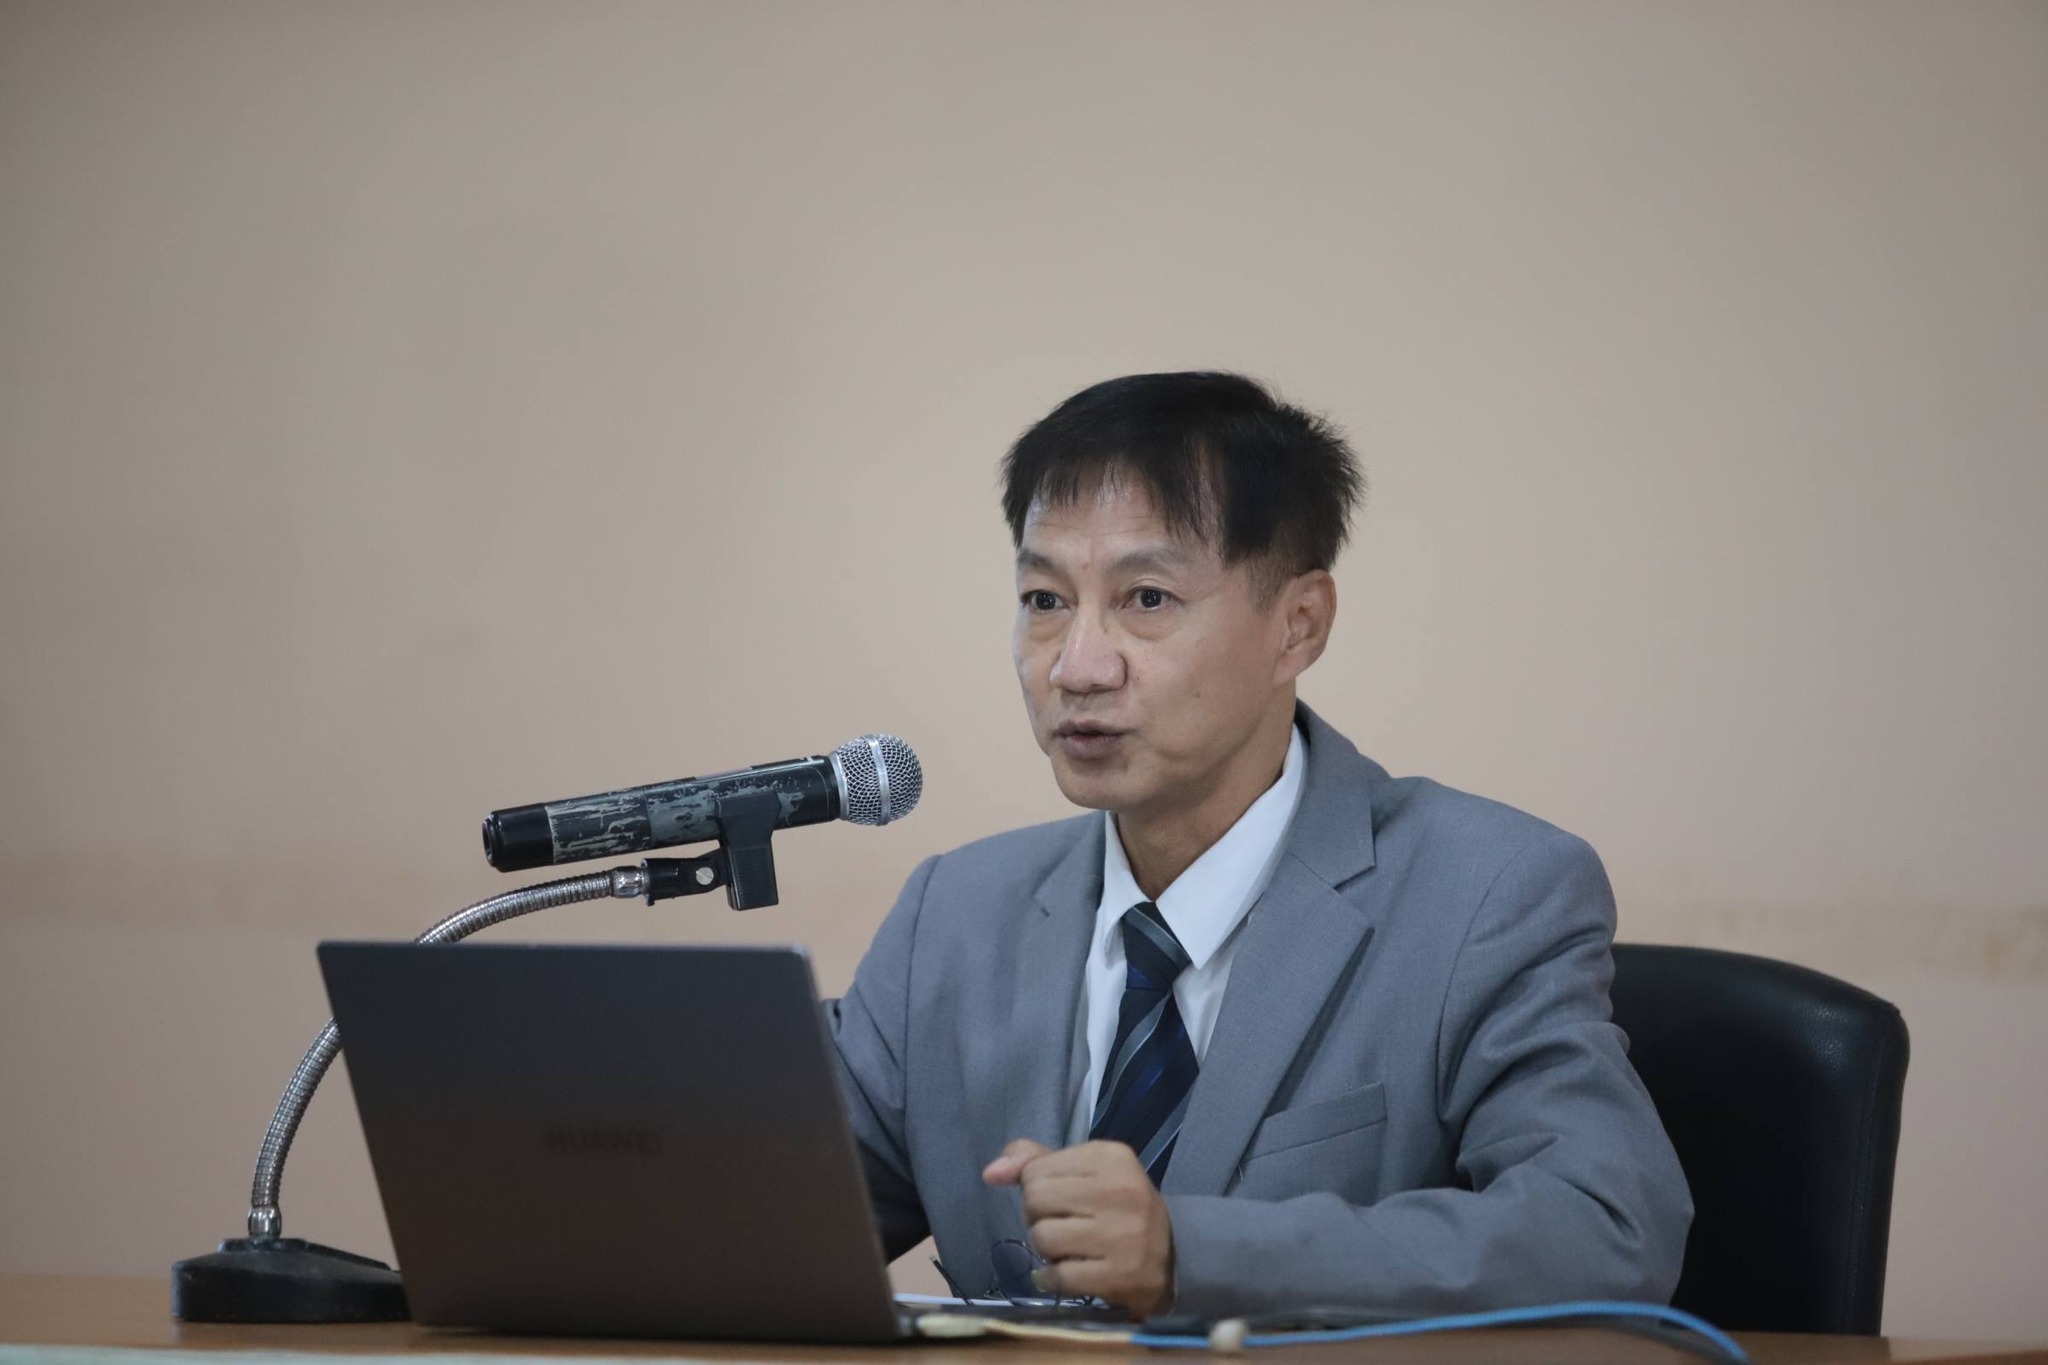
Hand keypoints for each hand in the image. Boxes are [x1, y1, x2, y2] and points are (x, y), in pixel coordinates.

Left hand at [982, 1138, 1174, 1317]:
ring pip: (1042, 1237)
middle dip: (1037, 1216)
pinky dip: (1049, 1279)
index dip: (1036, 1187)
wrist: (1173, 1257)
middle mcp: (1119, 1191)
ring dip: (1044, 1249)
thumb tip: (990, 1173)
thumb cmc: (1119, 1208)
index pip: (1037, 1169)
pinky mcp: (1119, 1274)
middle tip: (1060, 1224)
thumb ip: (1035, 1162)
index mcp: (1111, 1157)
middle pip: (1036, 1200)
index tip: (1060, 1200)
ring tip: (1065, 1249)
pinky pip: (1057, 1276)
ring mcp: (1121, 1235)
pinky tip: (1061, 1275)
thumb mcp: (1085, 1171)